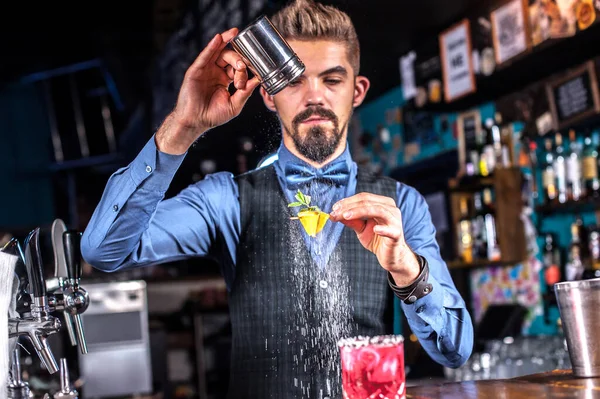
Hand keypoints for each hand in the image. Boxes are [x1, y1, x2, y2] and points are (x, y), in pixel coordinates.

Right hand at [156, 27, 260, 153]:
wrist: (196, 122)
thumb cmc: (213, 116)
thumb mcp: (234, 105)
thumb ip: (245, 92)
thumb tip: (258, 80)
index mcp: (225, 79)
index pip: (237, 69)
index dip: (244, 71)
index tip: (250, 77)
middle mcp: (216, 72)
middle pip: (229, 57)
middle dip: (238, 60)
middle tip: (242, 67)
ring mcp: (206, 70)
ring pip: (218, 52)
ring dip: (227, 43)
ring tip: (234, 35)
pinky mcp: (196, 70)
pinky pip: (205, 56)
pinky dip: (212, 46)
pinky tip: (219, 38)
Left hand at [330, 193, 419, 285]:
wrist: (390, 256)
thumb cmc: (377, 239)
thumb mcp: (361, 228)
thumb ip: (351, 220)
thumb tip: (334, 214)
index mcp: (382, 204)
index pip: (363, 197)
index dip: (348, 201)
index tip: (334, 208)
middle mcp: (390, 209)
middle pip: (368, 202)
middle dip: (349, 206)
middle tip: (336, 213)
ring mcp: (395, 220)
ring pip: (378, 210)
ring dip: (360, 212)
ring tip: (346, 216)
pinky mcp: (397, 234)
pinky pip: (390, 230)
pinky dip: (383, 229)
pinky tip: (375, 229)